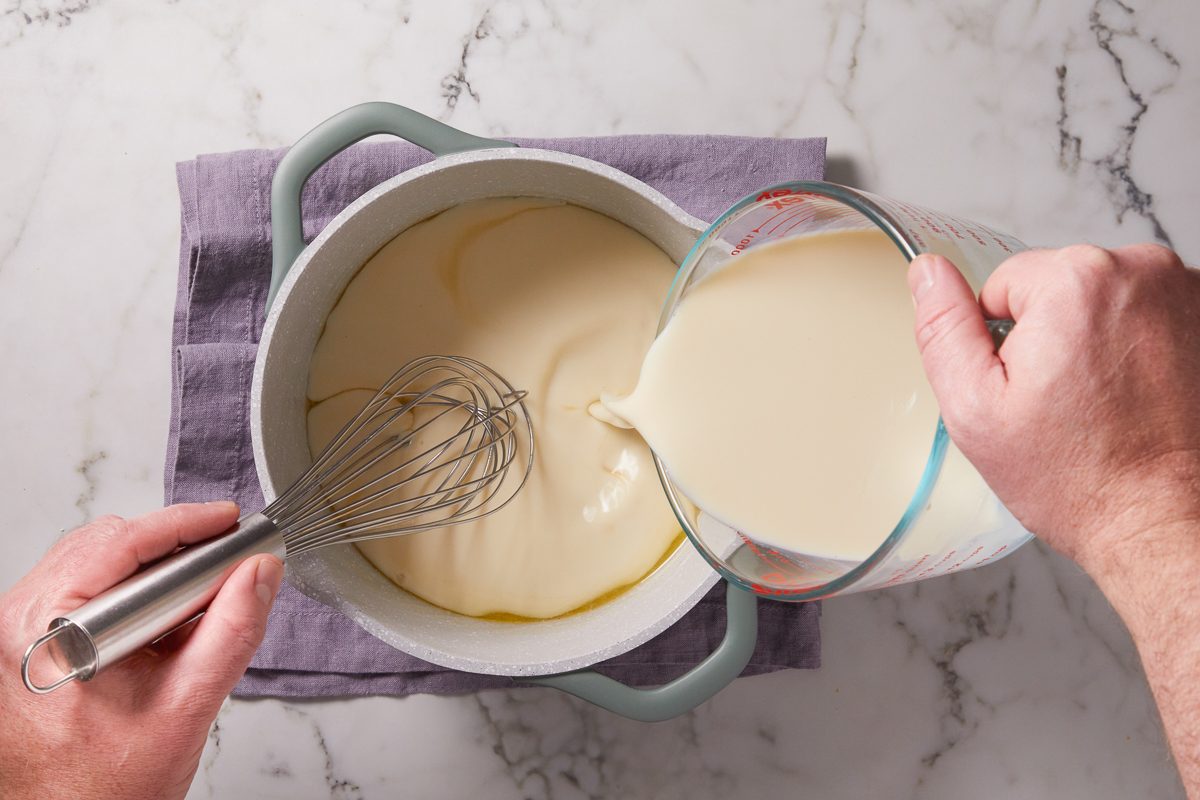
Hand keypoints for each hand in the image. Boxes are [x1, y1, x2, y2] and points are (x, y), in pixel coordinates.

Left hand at [0, 502, 282, 799]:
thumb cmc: (101, 788)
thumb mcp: (186, 707)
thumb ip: (232, 632)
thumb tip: (260, 573)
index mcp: (48, 631)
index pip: (123, 543)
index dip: (186, 526)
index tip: (231, 522)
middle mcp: (21, 623)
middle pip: (107, 545)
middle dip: (173, 547)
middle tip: (227, 559)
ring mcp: (19, 633)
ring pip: (95, 563)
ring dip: (154, 571)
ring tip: (201, 593)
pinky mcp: (28, 644)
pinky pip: (84, 592)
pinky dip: (131, 593)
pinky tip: (167, 619)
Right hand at [907, 244, 1199, 572]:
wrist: (1166, 521)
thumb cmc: (1077, 478)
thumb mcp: (976, 407)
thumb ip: (944, 327)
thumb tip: (928, 271)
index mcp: (1075, 281)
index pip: (1005, 284)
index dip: (1003, 342)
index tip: (1030, 389)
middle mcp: (1141, 270)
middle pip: (1059, 286)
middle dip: (1053, 335)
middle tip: (1065, 403)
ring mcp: (1187, 291)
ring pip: (1104, 300)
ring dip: (1097, 340)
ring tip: (1105, 402)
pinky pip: (1147, 316)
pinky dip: (1138, 348)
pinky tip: (1138, 396)